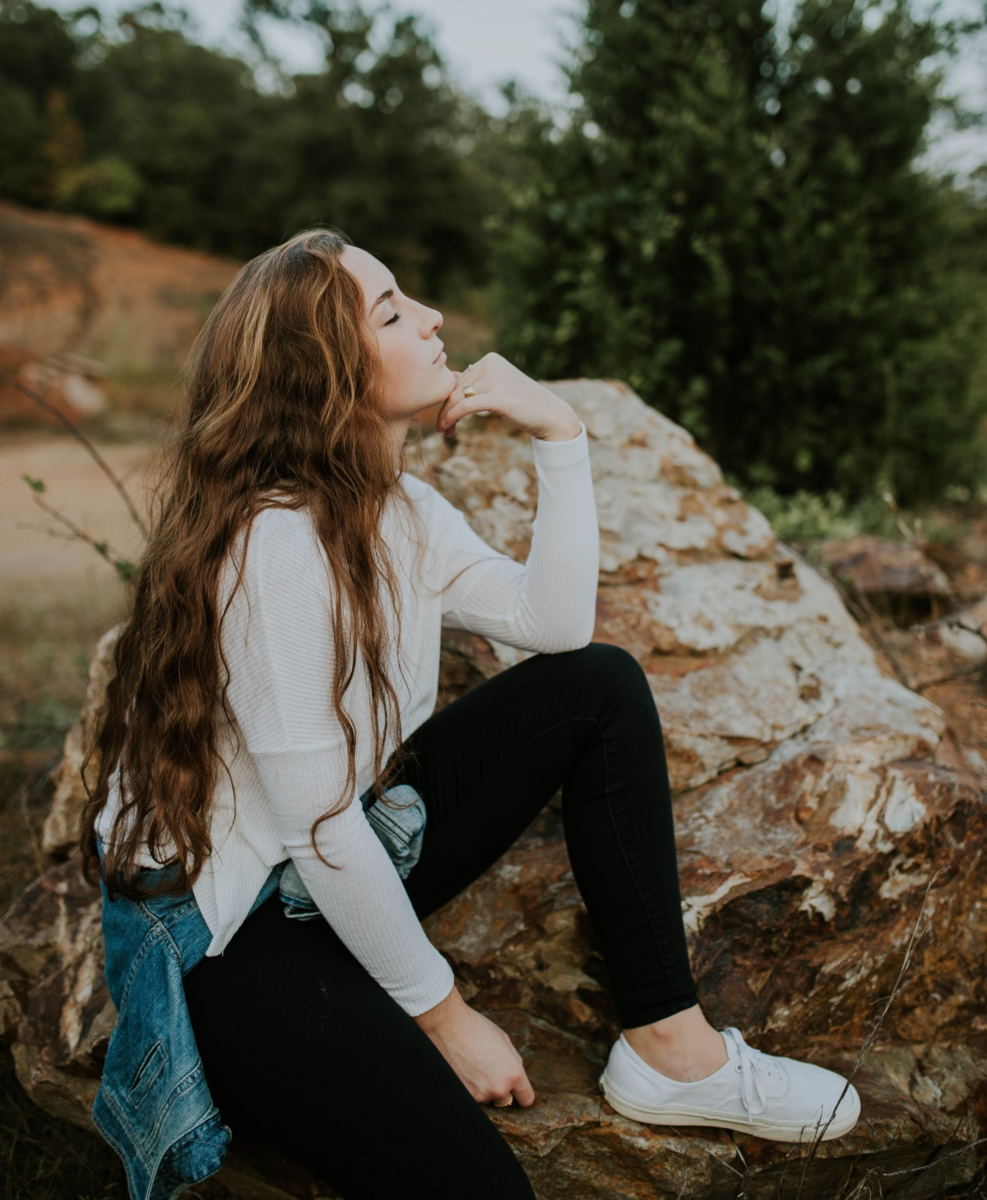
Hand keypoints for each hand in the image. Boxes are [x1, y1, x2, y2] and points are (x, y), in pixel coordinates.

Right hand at [414, 985, 534, 1107]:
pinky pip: (473, 1096)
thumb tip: (515, 1075)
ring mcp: (480, 1094)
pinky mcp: (464, 1095)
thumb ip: (513, 1061)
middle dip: (500, 1087)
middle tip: (489, 1069)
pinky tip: (465, 1069)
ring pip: (487, 1098)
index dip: (522, 1093)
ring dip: (484, 1088)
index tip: (517, 1089)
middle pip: (506, 1099)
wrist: (448, 1026)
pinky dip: (471, 1087)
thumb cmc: (477, 1028)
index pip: (526, 1098)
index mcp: (514, 1073)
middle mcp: (499, 1088)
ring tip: (474, 1065)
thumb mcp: (504, 1040)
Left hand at [437, 352, 581, 442]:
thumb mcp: (500, 386)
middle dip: (446, 408)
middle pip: (456, 387)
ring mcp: (495, 379)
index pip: (459, 378)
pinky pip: (465, 406)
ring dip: (446, 416)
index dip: (448, 398)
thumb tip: (452, 379)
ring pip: (457, 397)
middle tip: (442, 427)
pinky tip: (447, 429)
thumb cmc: (524, 404)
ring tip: (444, 431)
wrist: (550, 415)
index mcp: (491, 359)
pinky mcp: (497, 397)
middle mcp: (491, 364)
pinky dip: (452, 418)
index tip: (445, 416)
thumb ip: (478, 381)